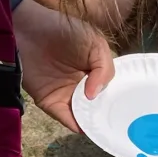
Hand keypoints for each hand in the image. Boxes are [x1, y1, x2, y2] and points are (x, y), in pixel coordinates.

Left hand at [13, 1, 114, 132]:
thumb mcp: (95, 43)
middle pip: (98, 105)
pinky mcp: (49, 101)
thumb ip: (105, 68)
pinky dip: (74, 124)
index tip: (127, 109)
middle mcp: (82, 86)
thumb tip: (94, 95)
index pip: (110, 90)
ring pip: (83, 114)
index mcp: (95, 71)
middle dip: (106, 114)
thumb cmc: (64, 30)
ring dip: (92, 121)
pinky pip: (64, 116)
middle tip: (116, 122)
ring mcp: (66, 94)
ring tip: (102, 126)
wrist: (29, 29)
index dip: (118, 99)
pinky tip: (85, 127)